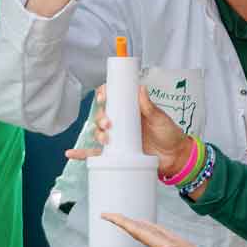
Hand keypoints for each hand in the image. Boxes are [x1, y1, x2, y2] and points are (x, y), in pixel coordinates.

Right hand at [66, 84, 199, 181]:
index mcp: (131, 110)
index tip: (103, 97)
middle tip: (109, 123)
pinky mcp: (115, 154)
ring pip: (98, 132)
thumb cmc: (169, 134)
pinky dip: (82, 153)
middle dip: (101, 117)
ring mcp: (117, 138)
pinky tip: (72, 153)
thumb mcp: (160, 119)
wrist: (175, 158)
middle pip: (102, 115)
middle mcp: (121, 122)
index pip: (113, 98)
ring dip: (97, 133)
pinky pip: (95, 153)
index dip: (104, 94)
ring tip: (106, 138)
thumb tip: (140, 88)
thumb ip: (149, 106)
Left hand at [103, 213, 243, 246]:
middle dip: (122, 223)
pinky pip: (156, 237)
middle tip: (108, 214)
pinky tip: (148, 228)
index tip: (107, 216)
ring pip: (145, 235)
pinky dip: (148, 229)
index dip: (122, 223)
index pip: (137, 232)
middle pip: (136, 233)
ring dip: (133, 226)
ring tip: (123, 219)